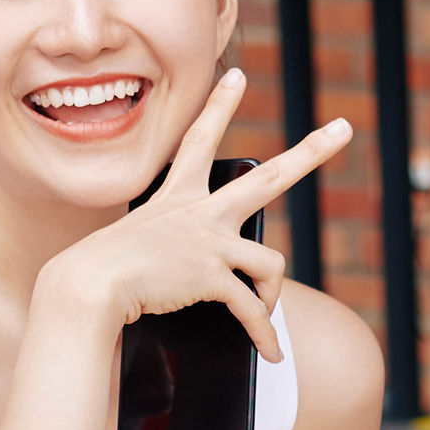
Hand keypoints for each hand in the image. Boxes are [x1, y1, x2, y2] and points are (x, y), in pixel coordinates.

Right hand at [35, 69, 352, 361]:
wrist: (86, 286)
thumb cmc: (97, 272)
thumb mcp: (129, 247)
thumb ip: (156, 249)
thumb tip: (166, 274)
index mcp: (178, 198)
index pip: (201, 139)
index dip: (219, 105)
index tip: (236, 75)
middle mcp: (200, 212)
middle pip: (269, 177)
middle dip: (311, 151)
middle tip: (343, 127)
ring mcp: (209, 241)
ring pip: (270, 263)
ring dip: (272, 294)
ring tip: (264, 315)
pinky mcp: (211, 274)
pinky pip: (252, 308)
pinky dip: (264, 334)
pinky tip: (271, 354)